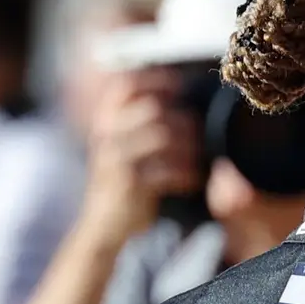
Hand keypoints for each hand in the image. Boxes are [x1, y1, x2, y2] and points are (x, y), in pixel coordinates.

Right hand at [79, 68, 202, 244]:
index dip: (154, 79)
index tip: (179, 85)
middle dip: (183, 121)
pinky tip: (192, 180)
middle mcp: (106, 134)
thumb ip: (141, 123)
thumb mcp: (124, 147)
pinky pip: (168, 170)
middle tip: (199, 136)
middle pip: (153, 109)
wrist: (105, 224)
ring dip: (189, 148)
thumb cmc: (125, 181)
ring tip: (197, 159)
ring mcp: (116, 158)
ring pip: (163, 137)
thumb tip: (181, 101)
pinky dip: (186, 174)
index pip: (125, 86)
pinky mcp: (130, 183)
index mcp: (105, 121)